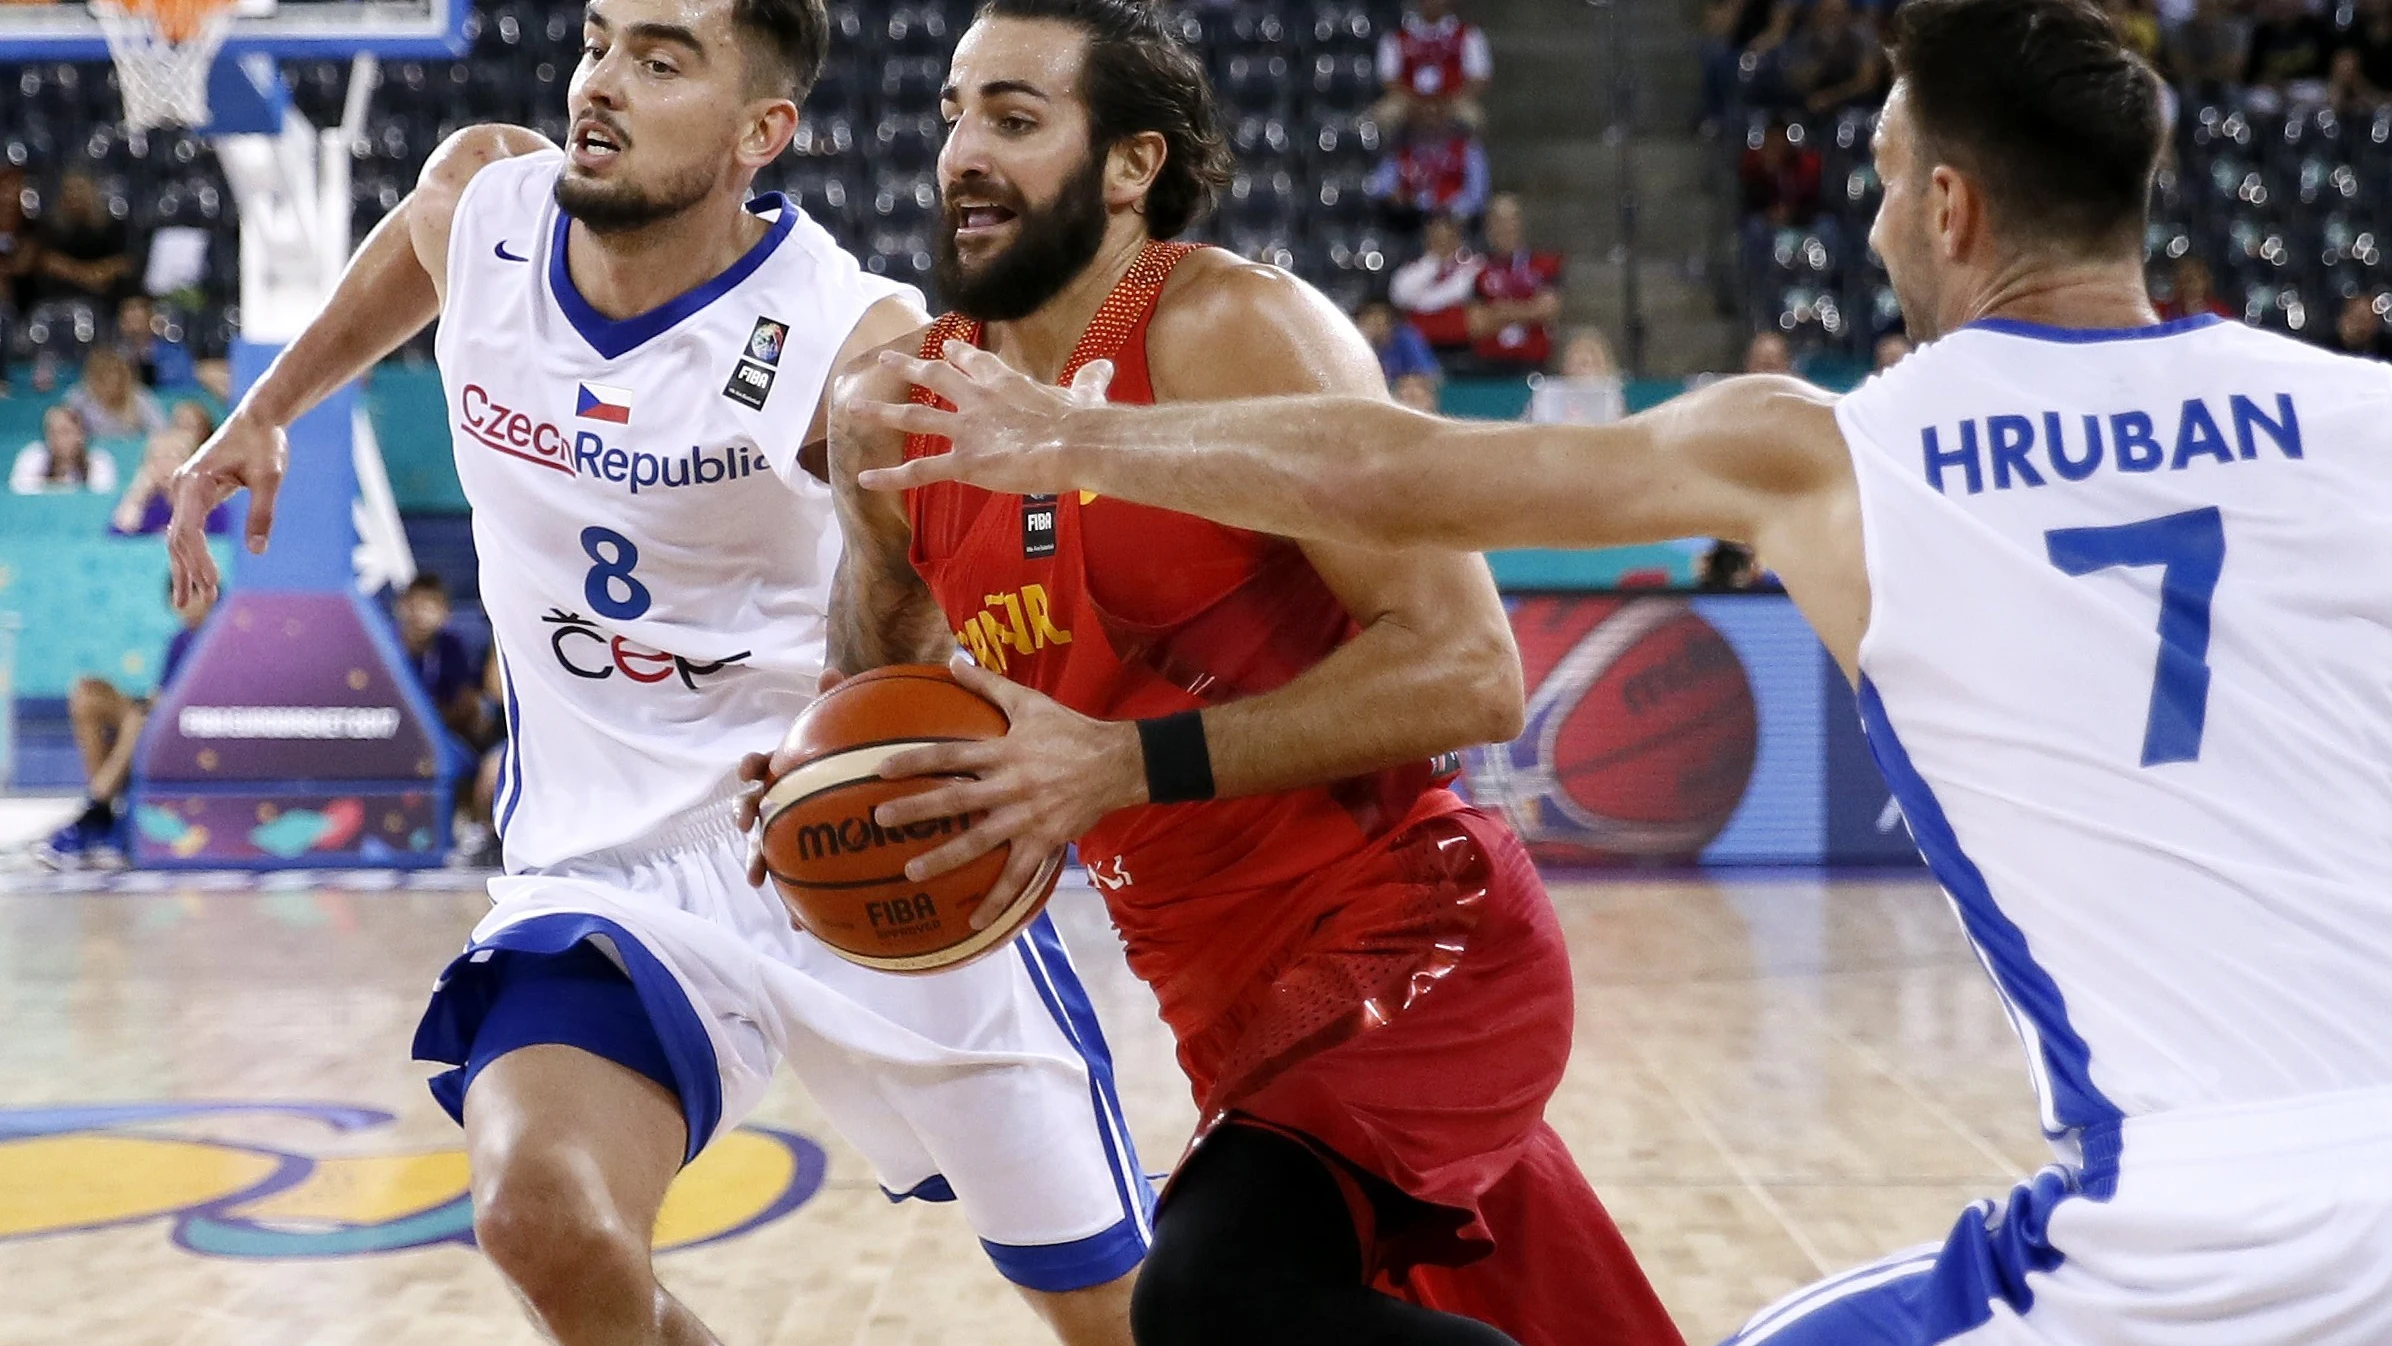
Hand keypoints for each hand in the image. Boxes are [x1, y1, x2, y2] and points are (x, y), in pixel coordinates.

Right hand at [168, 407, 286, 607]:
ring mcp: (184, 490)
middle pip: (179, 537)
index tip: (212, 585)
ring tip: (186, 603)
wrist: (257, 419)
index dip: (199, 560)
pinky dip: (189, 554)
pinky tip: (193, 577)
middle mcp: (182, 486)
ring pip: (178, 536)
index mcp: (195, 481)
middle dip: (190, 571)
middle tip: (204, 603)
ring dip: (185, 568)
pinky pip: (187, 528)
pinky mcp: (193, 494)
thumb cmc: (265, 444)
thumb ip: (263, 513)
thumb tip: (257, 551)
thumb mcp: (271, 477)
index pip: (190, 530)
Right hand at [738, 667, 850, 888]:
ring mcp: (785, 830)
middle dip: (745, 818)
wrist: (860, 785)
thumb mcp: (843, 730)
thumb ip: (835, 703)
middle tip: (744, 827)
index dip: (751, 765)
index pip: (760, 763)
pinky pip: (797, 879)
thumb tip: (831, 670)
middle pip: (752, 807)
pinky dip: (796, 901)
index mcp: (784, 770)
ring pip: (764, 845)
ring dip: (758, 860)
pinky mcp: (801, 858)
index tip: (749, 768)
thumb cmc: (845, 757)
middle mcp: (778, 799)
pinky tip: (803, 922)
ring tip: (758, 879)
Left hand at [844, 340, 1113, 496]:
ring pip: (914, 418)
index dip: (958, 357)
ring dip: (881, 413)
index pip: (976, 364)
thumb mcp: (1087, 393)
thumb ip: (1090, 380)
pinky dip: (890, 477)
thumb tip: (1106, 366)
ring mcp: (967, 431)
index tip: (944, 350)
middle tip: (885, 361)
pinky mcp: (964, 462)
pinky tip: (865, 479)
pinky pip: (920, 472)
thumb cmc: (1085, 422)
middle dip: (907, 369)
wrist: (1075, 443)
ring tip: (853, 409)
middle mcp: (979, 400)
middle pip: (935, 379)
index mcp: (1007, 383)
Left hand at [872, 653, 1146, 926]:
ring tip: (910, 873)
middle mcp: (1010, 787)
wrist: (1117, 764)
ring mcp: (1026, 818)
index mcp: (1004, 752)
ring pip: (979, 842)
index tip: (881, 769)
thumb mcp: (1030, 702)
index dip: (916, 761)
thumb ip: (989, 684)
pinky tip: (973, 922)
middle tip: (880, 820)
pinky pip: (1016, 877)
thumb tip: (954, 661)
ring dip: (944, 858)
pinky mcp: (1044, 842)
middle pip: (957, 800)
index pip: (951, 756)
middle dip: (918, 810)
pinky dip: (996, 900)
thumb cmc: (1069, 730)